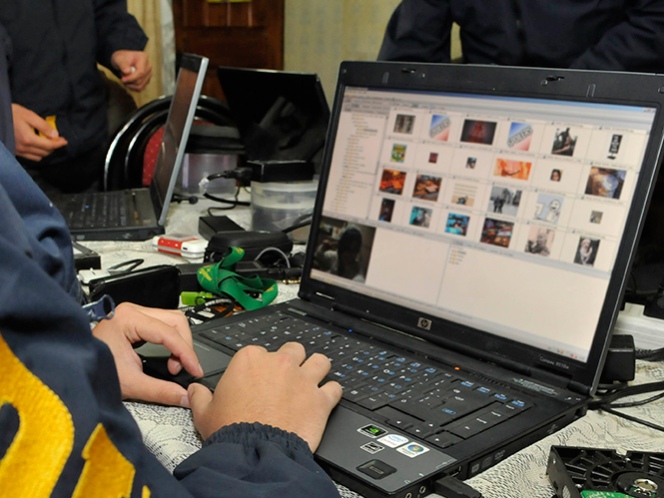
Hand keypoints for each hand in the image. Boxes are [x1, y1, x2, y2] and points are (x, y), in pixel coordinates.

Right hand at [11, 104, 67, 161]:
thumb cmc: (12, 113)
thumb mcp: (29, 115)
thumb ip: (43, 126)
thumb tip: (55, 135)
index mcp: (29, 139)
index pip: (49, 146)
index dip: (59, 144)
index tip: (65, 141)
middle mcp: (24, 148)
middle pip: (45, 153)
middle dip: (53, 147)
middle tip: (57, 140)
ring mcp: (19, 151)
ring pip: (39, 157)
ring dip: (46, 151)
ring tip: (47, 142)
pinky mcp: (15, 151)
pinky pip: (30, 157)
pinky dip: (37, 153)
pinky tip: (38, 145)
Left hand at [92, 302, 202, 406]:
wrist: (68, 372)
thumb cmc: (89, 371)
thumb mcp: (130, 384)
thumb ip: (162, 390)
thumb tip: (185, 396)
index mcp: (128, 319)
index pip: (169, 333)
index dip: (186, 353)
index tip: (195, 370)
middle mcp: (131, 311)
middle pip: (175, 321)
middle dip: (184, 346)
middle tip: (182, 368)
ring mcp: (132, 314)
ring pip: (171, 321)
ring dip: (179, 343)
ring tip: (174, 364)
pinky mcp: (133, 320)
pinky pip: (162, 324)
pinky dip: (170, 341)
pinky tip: (168, 356)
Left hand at [111, 50, 152, 91]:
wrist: (124, 60)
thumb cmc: (121, 58)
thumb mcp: (119, 59)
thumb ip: (122, 64)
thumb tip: (127, 72)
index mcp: (143, 58)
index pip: (141, 72)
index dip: (132, 78)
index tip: (122, 79)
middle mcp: (149, 66)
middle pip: (141, 80)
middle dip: (130, 82)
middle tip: (122, 79)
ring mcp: (149, 74)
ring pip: (141, 85)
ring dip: (131, 86)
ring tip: (125, 81)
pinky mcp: (147, 80)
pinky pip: (141, 88)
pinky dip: (133, 88)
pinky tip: (128, 84)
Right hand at [188, 342, 341, 451]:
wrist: (254, 452)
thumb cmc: (231, 431)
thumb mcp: (204, 412)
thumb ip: (200, 396)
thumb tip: (195, 390)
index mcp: (250, 360)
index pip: (259, 352)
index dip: (261, 366)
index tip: (259, 377)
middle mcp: (279, 363)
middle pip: (293, 350)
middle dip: (291, 361)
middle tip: (287, 377)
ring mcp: (302, 379)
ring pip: (320, 361)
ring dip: (317, 369)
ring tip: (313, 379)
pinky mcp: (320, 399)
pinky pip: (335, 388)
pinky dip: (332, 393)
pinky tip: (326, 398)